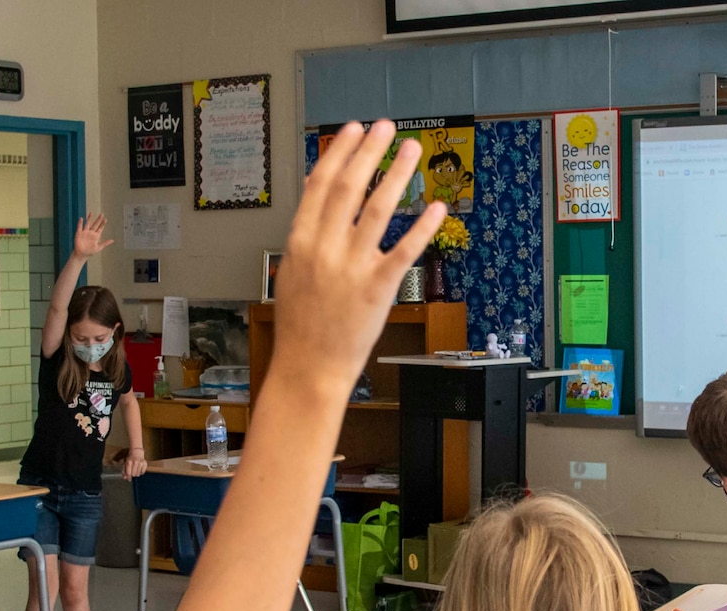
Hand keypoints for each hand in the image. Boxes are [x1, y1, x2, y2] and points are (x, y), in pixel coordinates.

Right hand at [72, 213, 113, 259]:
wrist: (82, 254)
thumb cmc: (90, 252)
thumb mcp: (99, 248)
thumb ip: (105, 243)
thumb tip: (112, 240)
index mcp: (96, 236)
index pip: (100, 228)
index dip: (103, 224)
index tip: (105, 219)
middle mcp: (91, 233)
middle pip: (95, 224)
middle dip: (98, 219)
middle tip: (102, 214)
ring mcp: (85, 232)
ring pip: (88, 224)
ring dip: (89, 219)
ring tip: (92, 213)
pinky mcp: (79, 233)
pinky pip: (80, 227)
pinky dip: (80, 223)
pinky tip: (81, 218)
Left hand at [115, 445, 147, 478]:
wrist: (137, 452)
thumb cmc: (130, 459)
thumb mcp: (125, 463)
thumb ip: (124, 471)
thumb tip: (124, 478)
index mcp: (129, 462)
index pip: (129, 473)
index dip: (128, 477)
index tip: (129, 479)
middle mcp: (135, 462)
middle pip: (134, 474)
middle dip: (132, 475)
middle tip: (132, 474)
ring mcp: (140, 463)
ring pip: (138, 474)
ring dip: (136, 474)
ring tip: (136, 471)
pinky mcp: (145, 464)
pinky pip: (142, 472)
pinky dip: (141, 473)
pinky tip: (139, 469)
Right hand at [275, 120, 446, 401]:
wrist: (308, 368)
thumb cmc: (300, 325)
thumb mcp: (291, 272)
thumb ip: (308, 236)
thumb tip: (320, 202)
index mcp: (300, 242)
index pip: (319, 185)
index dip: (339, 153)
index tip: (352, 130)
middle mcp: (325, 249)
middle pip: (348, 188)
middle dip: (368, 152)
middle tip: (385, 127)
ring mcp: (351, 268)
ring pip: (378, 210)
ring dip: (396, 174)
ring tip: (410, 150)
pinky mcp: (377, 289)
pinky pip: (404, 251)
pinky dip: (421, 228)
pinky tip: (435, 207)